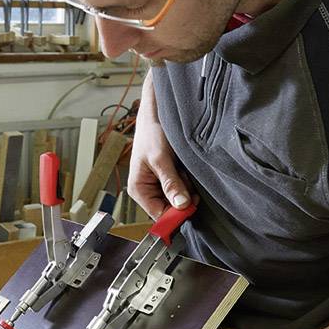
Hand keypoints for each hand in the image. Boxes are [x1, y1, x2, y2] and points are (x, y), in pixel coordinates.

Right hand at [128, 73, 193, 218]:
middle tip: (185, 179)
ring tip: (182, 169)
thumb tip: (181, 206)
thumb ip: (170, 183)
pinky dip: (188, 181)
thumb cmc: (151, 133)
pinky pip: (183, 189)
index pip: (159, 215)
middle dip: (182, 197)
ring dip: (186, 188)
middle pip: (171, 209)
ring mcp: (160, 186)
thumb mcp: (161, 159)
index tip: (190, 205)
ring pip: (179, 199)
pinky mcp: (170, 179)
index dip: (176, 214)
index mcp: (138, 190)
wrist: (157, 113)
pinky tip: (184, 168)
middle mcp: (148, 191)